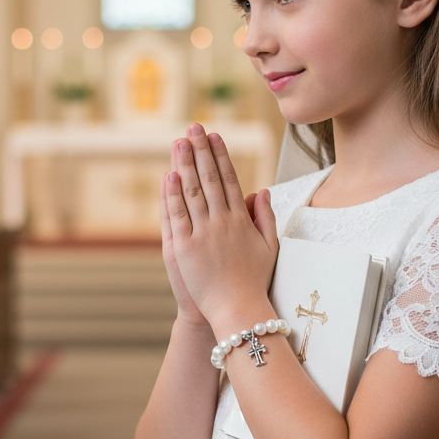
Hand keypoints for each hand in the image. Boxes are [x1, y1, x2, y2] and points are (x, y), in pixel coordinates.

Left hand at [165, 124, 277, 331]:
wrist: (237, 310)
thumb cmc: (253, 281)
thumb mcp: (268, 247)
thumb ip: (265, 217)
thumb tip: (260, 190)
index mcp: (241, 221)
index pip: (229, 180)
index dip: (221, 156)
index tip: (215, 137)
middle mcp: (222, 223)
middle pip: (209, 179)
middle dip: (201, 151)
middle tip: (194, 128)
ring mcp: (202, 234)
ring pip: (191, 192)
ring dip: (185, 164)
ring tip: (179, 142)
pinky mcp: (184, 248)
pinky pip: (176, 216)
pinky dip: (172, 195)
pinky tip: (169, 175)